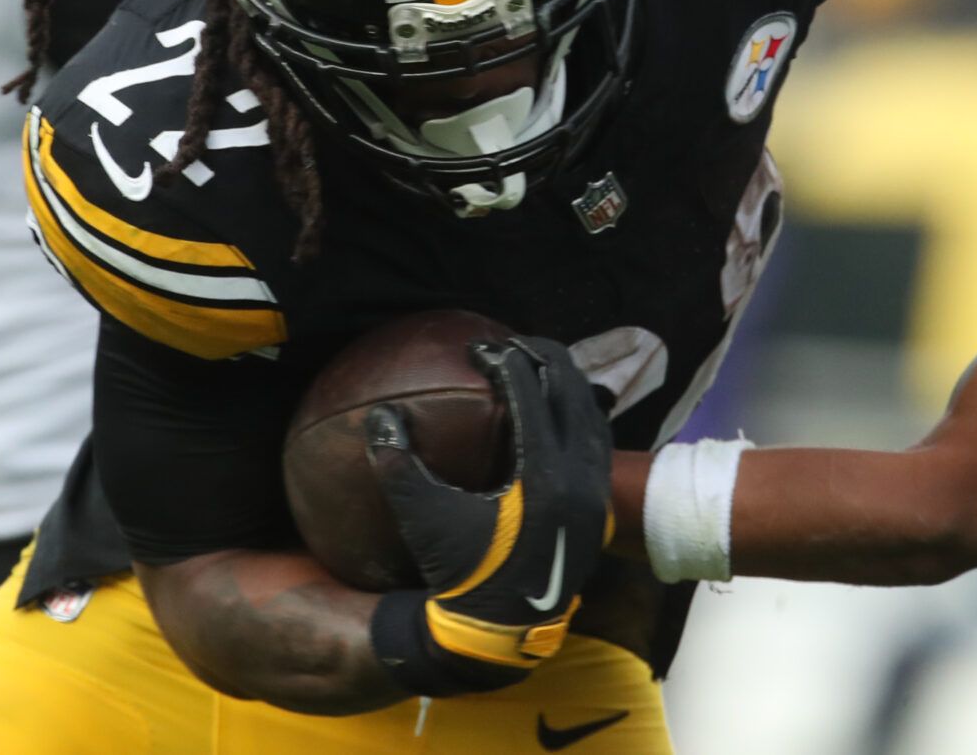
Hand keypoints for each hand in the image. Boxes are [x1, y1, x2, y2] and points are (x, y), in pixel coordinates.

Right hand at [367, 337, 610, 677]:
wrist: (502, 632)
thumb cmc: (460, 575)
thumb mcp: (424, 520)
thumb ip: (398, 466)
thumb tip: (377, 415)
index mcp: (543, 474)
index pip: (531, 393)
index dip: (505, 361)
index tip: (479, 348)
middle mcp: (580, 477)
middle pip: (571, 390)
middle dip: (542, 358)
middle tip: (510, 345)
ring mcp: (596, 491)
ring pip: (592, 414)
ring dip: (565, 384)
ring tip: (535, 367)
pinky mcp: (599, 506)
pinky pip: (597, 442)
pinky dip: (578, 416)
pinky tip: (554, 412)